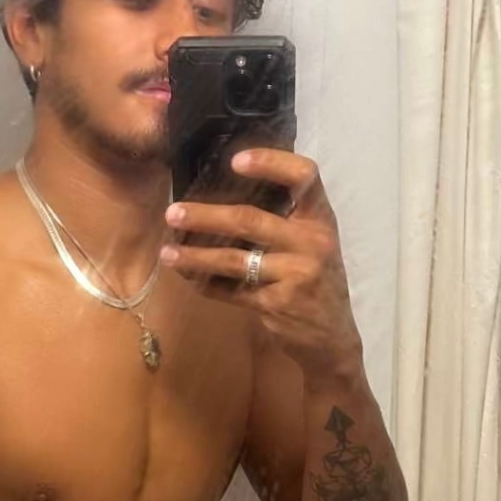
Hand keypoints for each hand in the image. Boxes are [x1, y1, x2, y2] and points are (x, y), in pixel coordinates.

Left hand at [161, 149, 362, 380]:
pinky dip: (206, 283)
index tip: (235, 161)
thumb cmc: (317, 282)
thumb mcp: (316, 244)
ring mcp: (294, 274)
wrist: (332, 339)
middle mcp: (312, 243)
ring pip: (233, 259)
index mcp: (321, 220)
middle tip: (173, 213)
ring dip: (194, 255)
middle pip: (249, 219)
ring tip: (167, 252)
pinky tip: (188, 276)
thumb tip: (230, 190)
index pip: (304, 177)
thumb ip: (288, 219)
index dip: (271, 162)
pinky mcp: (276, 304)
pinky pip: (230, 290)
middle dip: (205, 216)